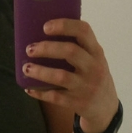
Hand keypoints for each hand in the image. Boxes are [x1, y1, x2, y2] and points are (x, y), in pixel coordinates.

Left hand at [23, 18, 118, 132]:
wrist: (106, 107)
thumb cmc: (92, 75)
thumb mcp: (93, 59)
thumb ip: (77, 47)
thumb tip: (41, 34)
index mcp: (96, 52)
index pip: (84, 31)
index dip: (64, 25)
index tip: (45, 27)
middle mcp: (94, 67)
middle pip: (71, 51)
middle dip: (47, 48)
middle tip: (29, 49)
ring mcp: (87, 86)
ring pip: (61, 76)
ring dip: (40, 71)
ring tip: (26, 67)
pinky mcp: (78, 103)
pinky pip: (55, 97)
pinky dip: (39, 92)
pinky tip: (28, 88)